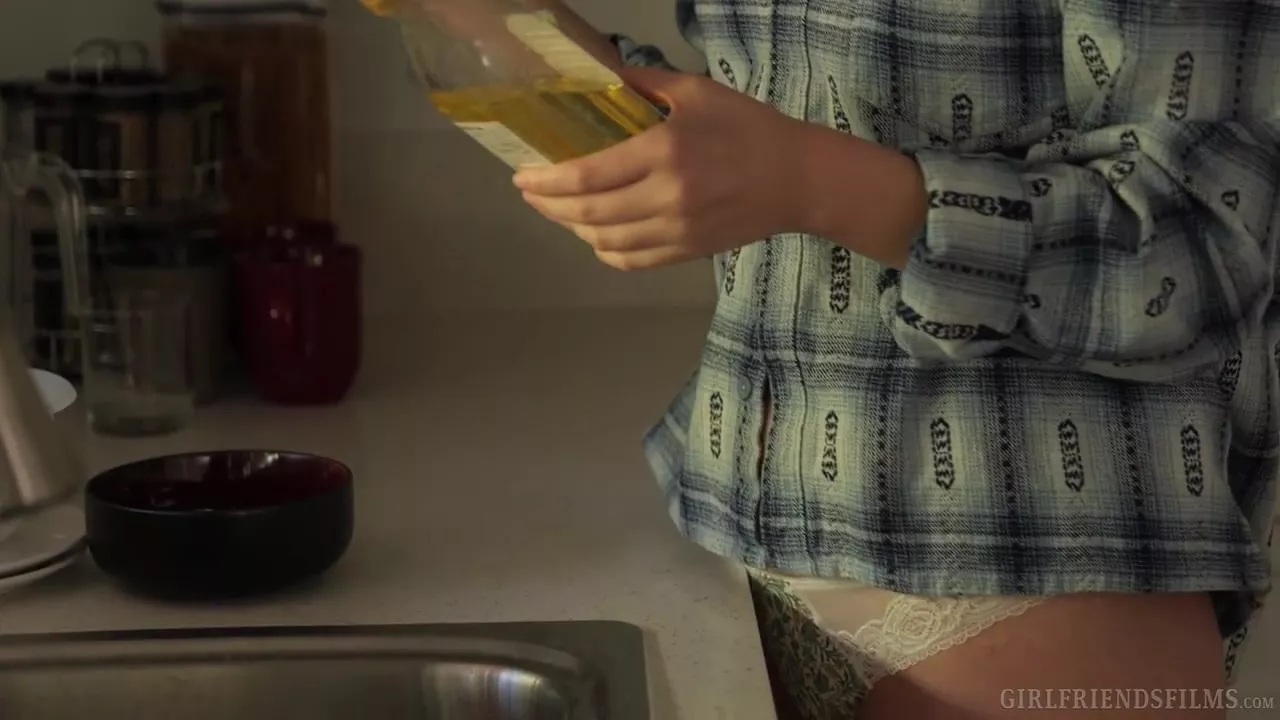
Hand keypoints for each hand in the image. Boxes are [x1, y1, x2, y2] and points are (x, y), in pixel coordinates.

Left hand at [512, 67, 808, 270]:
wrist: (797, 179)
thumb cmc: (747, 128)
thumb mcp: (697, 92)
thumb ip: (644, 83)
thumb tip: (599, 76)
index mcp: (665, 152)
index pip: (589, 176)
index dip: (547, 180)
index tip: (522, 174)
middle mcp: (667, 197)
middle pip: (588, 213)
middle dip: (548, 205)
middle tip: (531, 193)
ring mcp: (677, 230)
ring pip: (604, 240)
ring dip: (572, 227)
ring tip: (559, 210)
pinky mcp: (687, 251)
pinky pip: (630, 260)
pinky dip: (603, 250)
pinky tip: (595, 234)